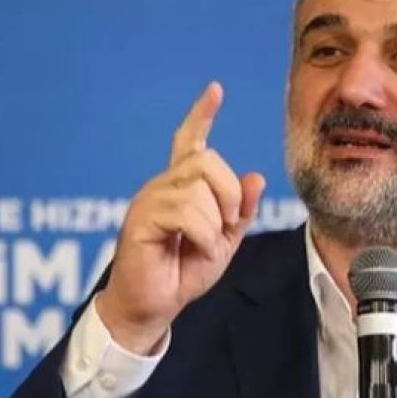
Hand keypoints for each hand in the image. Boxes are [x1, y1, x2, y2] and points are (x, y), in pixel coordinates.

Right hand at [96, 81, 265, 353]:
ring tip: (204, 246)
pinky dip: (203, 235)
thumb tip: (255, 177)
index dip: (202, 115)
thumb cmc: (182, 274)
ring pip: (199, 188)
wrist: (153, 307)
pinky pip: (186, 211)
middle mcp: (163, 186)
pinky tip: (194, 251)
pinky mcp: (141, 218)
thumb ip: (240, 212)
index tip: (216, 90)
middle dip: (229, 195)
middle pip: (207, 161)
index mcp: (181, 188)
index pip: (190, 141)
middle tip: (226, 226)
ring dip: (215, 223)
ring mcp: (149, 199)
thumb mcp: (223, 243)